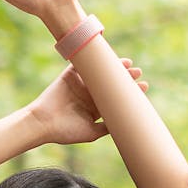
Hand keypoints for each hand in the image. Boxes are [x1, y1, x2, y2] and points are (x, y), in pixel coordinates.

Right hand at [29, 62, 147, 145]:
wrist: (43, 124)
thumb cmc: (65, 131)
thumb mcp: (91, 133)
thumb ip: (107, 127)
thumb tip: (126, 123)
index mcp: (95, 108)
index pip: (115, 97)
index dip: (129, 92)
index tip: (143, 87)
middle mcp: (89, 94)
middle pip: (110, 83)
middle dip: (124, 77)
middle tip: (138, 73)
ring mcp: (79, 84)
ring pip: (100, 72)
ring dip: (113, 67)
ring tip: (127, 63)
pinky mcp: (69, 75)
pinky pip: (81, 63)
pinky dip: (91, 57)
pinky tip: (104, 54)